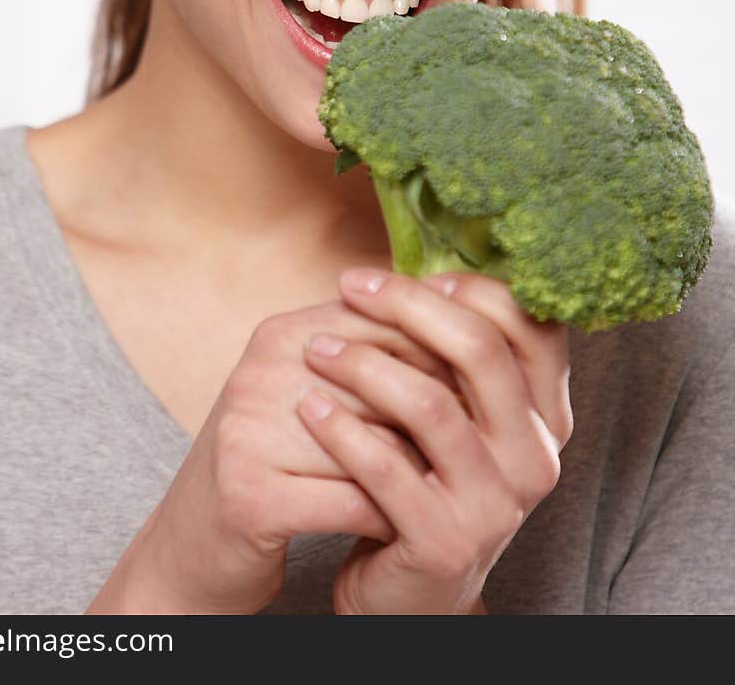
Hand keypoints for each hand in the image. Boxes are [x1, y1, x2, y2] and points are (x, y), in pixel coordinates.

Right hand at [97, 295, 458, 614]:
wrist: (194, 543)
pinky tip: (400, 527)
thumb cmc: (271, 460)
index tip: (481, 391)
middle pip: (387, 383)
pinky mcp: (250, 496)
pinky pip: (354, 500)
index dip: (442, 358)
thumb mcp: (310, 391)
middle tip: (473, 448)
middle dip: (435, 421)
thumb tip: (466, 328)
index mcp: (280, 334)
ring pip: (378, 445)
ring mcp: (250, 433)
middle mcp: (260, 371)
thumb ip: (369, 355)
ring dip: (416, 475)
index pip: (384, 325)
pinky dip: (387, 518)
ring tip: (441, 489)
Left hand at [297, 267, 572, 614]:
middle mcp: (536, 457)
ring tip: (314, 348)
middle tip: (349, 286)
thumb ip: (451, 354)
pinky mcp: (446, 542)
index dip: (464, 286)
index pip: (528, 323)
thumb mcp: (455, 415)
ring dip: (362, 365)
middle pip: (480, 350)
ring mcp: (497, 505)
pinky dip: (341, 429)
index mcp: (544, 415)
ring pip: (430, 404)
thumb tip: (416, 261)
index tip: (398, 276)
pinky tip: (308, 406)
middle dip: (406, 305)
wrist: (408, 591)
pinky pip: (386, 468)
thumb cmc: (424, 479)